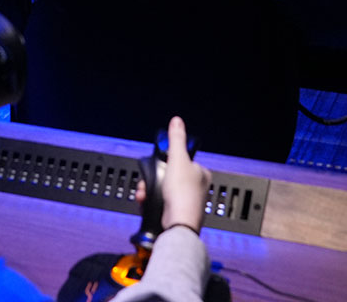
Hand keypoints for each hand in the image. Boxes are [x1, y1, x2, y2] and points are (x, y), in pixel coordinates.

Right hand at [157, 117, 210, 233]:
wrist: (179, 223)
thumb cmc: (183, 194)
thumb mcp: (178, 159)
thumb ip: (176, 139)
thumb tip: (177, 121)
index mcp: (202, 174)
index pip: (181, 161)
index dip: (166, 163)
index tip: (158, 166)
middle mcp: (197, 188)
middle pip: (168, 176)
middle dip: (153, 179)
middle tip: (146, 182)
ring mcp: (186, 201)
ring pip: (162, 190)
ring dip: (149, 190)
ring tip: (144, 193)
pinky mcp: (176, 213)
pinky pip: (160, 202)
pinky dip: (150, 201)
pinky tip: (146, 202)